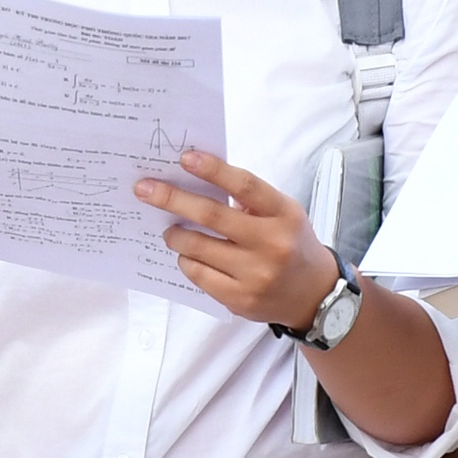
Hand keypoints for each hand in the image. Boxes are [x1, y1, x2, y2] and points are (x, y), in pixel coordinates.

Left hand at [137, 150, 338, 327]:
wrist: (313, 294)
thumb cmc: (290, 243)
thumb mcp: (282, 213)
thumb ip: (249, 199)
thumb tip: (197, 180)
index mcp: (283, 214)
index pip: (245, 185)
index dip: (213, 170)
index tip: (184, 158)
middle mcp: (271, 244)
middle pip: (212, 216)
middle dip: (172, 199)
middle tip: (144, 189)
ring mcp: (255, 275)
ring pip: (198, 248)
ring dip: (175, 234)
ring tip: (170, 228)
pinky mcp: (239, 299)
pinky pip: (198, 275)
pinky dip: (186, 260)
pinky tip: (187, 254)